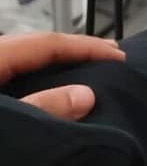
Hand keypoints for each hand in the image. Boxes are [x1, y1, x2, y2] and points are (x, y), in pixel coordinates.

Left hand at [0, 30, 124, 118]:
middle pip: (42, 46)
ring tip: (90, 68)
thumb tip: (85, 97)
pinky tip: (55, 88)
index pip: (49, 42)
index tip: (117, 55)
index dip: (86, 46)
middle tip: (112, 55)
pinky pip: (21, 76)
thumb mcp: (5, 123)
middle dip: (78, 50)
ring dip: (62, 65)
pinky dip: (43, 80)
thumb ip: (41, 107)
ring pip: (30, 61)